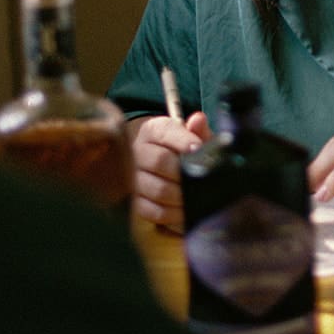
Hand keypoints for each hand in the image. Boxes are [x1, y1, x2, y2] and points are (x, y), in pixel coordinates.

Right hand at [133, 111, 210, 230]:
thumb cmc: (182, 149)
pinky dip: (172, 214)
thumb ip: (198, 130)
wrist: (163, 163)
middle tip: (199, 179)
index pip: (166, 131)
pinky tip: (184, 210)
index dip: (183, 141)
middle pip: (160, 161)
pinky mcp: (134, 201)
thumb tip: (198, 119)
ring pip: (157, 189)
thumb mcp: (192, 136)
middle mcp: (138, 151)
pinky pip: (152, 211)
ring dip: (181, 196)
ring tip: (195, 197)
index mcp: (153, 130)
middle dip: (184, 173)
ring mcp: (133, 177)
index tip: (198, 149)